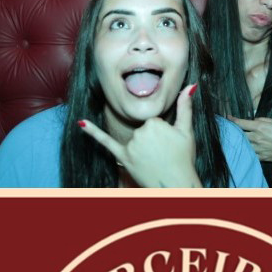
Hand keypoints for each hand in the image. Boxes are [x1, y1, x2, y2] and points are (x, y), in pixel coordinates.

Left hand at [78, 85, 201, 186]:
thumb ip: (186, 106)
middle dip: (153, 140)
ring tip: (156, 160)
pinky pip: (106, 142)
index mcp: (154, 122)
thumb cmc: (183, 159)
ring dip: (142, 147)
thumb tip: (190, 85)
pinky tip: (81, 123)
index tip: (170, 142)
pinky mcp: (123, 156)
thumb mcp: (187, 131)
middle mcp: (140, 132)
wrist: (176, 186)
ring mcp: (131, 145)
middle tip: (164, 153)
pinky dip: (93, 132)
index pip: (154, 120)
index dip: (163, 132)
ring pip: (134, 138)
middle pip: (144, 129)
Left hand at [230, 116, 271, 167]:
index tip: (227, 117)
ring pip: (245, 145)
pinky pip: (252, 154)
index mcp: (262, 127)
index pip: (241, 123)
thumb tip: (255, 120)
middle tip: (230, 128)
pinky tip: (247, 148)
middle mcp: (259, 139)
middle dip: (235, 131)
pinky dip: (248, 150)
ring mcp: (261, 150)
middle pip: (240, 135)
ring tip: (236, 138)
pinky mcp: (265, 158)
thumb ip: (265, 120)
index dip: (232, 120)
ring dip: (240, 141)